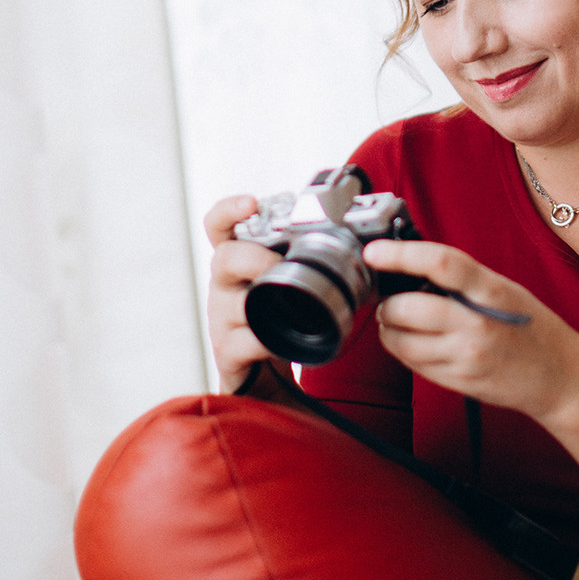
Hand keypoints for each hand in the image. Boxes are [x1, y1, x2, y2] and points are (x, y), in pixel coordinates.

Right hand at [204, 195, 295, 396]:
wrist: (264, 376)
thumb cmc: (279, 321)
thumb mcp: (286, 286)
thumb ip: (306, 259)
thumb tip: (359, 233)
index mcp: (239, 264)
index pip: (219, 227)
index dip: (229, 210)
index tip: (251, 203)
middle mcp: (224, 287)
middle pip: (224, 258)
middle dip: (258, 258)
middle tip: (284, 266)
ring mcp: (222, 320)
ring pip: (232, 303)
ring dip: (264, 301)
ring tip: (289, 305)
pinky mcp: (228, 353)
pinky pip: (242, 342)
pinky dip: (265, 341)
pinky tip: (281, 341)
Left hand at [363, 239, 578, 428]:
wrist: (561, 377)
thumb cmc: (533, 328)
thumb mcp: (505, 291)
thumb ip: (464, 280)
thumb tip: (414, 266)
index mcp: (491, 291)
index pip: (440, 263)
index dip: (400, 254)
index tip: (374, 251)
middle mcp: (477, 324)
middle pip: (408, 308)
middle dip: (387, 304)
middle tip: (387, 300)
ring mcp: (466, 356)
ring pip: (402, 341)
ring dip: (390, 329)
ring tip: (399, 322)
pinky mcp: (458, 381)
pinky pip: (413, 364)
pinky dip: (404, 351)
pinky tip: (416, 343)